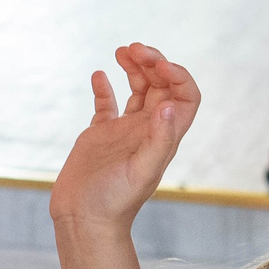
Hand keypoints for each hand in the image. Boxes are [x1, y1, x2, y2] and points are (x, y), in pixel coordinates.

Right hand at [50, 43, 200, 230]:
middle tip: (134, 48)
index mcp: (164, 136)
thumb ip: (159, 139)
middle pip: (162, 86)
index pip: (185, 96)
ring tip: (121, 51)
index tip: (157, 64)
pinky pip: (106, 104)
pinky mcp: (100, 135)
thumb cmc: (114, 202)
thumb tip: (168, 105)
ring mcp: (124, 131)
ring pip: (137, 89)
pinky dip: (104, 86)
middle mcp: (147, 130)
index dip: (178, 75)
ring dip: (134, 67)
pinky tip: (99, 74)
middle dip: (153, 62)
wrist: (84, 220)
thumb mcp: (141, 172)